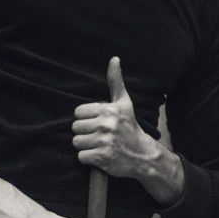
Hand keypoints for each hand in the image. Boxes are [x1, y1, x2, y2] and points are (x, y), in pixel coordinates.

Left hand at [71, 57, 154, 178]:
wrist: (142, 154)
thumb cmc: (130, 127)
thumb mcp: (124, 103)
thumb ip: (115, 81)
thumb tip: (114, 58)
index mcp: (109, 110)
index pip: (78, 112)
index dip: (85, 118)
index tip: (96, 122)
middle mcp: (106, 125)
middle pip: (76, 127)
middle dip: (84, 132)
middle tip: (98, 135)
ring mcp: (104, 142)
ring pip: (77, 142)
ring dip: (85, 145)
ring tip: (98, 144)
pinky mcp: (102, 158)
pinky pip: (81, 156)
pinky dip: (88, 158)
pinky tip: (99, 155)